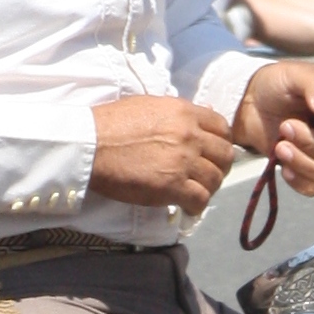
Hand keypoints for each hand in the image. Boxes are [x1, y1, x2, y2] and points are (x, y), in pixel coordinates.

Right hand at [88, 96, 233, 216]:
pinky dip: (196, 206)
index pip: (222, 128)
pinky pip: (199, 199)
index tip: (211, 153)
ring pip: (215, 179)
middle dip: (219, 167)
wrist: (88, 144)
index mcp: (185, 113)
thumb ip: (177, 112)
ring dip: (207, 188)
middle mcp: (189, 136)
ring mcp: (182, 162)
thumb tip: (200, 114)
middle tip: (206, 175)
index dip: (220, 142)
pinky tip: (186, 207)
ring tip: (194, 193)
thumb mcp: (148, 105)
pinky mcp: (171, 186)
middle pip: (224, 155)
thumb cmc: (109, 124)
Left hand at [232, 62, 313, 194]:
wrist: (249, 102)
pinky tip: (283, 168)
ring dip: (304, 164)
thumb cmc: (278, 83)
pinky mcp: (304, 169)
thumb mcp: (295, 74)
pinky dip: (300, 182)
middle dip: (313, 143)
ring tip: (279, 147)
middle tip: (285, 126)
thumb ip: (313, 85)